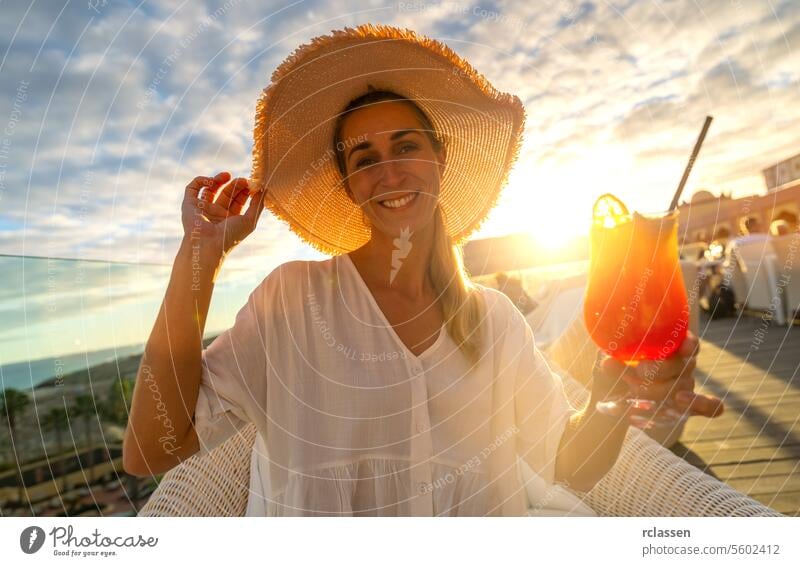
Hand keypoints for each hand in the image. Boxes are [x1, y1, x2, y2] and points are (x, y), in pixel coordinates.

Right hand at [181, 172, 266, 257]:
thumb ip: (258, 204)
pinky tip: (211, 181)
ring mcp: (203, 208)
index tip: (252, 184)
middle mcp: (216, 213)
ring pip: (210, 189)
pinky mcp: (189, 204)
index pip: (238, 200)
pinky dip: (201, 181)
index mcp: (230, 218)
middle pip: (226, 193)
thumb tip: (264, 188)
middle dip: (235, 184)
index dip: (244, 191)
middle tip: (243, 180)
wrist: (208, 244)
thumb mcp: (250, 220)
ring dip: (219, 180)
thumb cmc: (231, 236)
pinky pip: (192, 188)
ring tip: (227, 175)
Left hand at [590, 331, 724, 418]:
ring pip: (686, 385)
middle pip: (683, 364)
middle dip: (661, 369)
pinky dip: (702, 404)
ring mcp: (686, 384)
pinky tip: (682, 400)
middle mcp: (680, 364)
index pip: (688, 341)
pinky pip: (710, 406)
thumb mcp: (607, 362)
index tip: (681, 347)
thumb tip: (608, 362)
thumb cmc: (613, 371)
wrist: (612, 398)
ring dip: (662, 389)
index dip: (688, 343)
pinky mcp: (688, 405)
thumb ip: (610, 360)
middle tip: (639, 372)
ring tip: (638, 390)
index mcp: (667, 346)